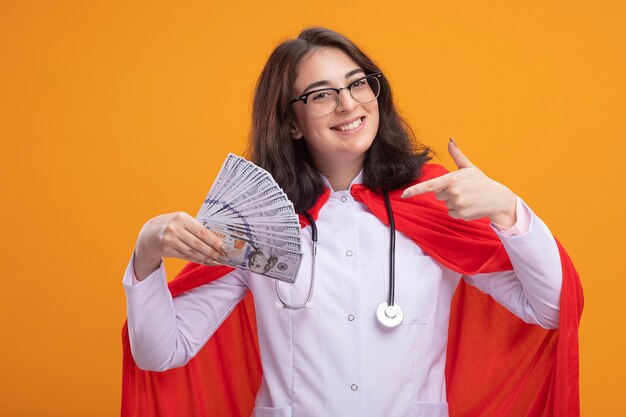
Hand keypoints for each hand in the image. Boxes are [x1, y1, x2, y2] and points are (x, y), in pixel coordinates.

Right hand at [133, 212, 227, 279]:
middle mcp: (175, 228)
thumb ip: (197, 228)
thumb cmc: (173, 225)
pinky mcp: (166, 249)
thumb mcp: (183, 221)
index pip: (202, 232)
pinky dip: (198, 260)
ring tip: (217, 261)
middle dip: (212, 252)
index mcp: (182, 218)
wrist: (150, 232)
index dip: (214, 241)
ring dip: (206, 258)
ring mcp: (169, 239)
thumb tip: (218, 241)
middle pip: (198, 244)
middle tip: (224, 257)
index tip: (224, 248)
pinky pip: (186, 256)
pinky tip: (206, 262)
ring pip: (192, 252)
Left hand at [401, 139, 516, 226]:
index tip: (404, 194)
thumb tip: (450, 140)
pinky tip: (469, 206)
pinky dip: (458, 211)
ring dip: (453, 202)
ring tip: (468, 197)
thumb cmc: (481, 182)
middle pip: (437, 194)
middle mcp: (453, 191)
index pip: (429, 185)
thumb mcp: (469, 167)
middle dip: (447, 192)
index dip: (415, 190)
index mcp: (452, 178)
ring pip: (445, 204)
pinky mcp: (461, 213)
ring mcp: (457, 203)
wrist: (497, 198)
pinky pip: (451, 213)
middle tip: (462, 190)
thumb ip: (457, 155)